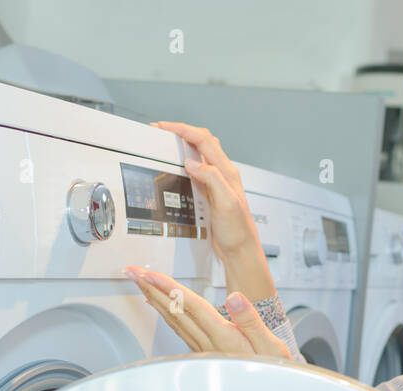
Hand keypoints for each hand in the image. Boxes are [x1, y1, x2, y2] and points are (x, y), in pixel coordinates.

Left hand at [124, 265, 290, 359]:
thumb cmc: (276, 372)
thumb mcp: (272, 347)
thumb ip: (251, 321)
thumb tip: (234, 298)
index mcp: (225, 338)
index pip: (191, 307)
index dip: (169, 288)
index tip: (150, 274)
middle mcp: (209, 344)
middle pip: (175, 311)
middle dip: (151, 289)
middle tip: (132, 272)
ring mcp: (204, 349)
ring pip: (173, 319)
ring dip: (155, 298)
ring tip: (141, 282)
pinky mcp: (204, 352)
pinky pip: (179, 329)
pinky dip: (166, 313)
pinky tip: (160, 305)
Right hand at [149, 121, 257, 261]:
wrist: (240, 251)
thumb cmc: (238, 231)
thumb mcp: (226, 203)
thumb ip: (212, 179)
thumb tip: (193, 162)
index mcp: (227, 172)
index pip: (203, 140)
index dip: (183, 130)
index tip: (164, 127)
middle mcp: (223, 174)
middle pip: (202, 141)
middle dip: (182, 131)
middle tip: (162, 131)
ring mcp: (217, 183)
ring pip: (200, 154)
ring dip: (183, 144)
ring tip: (167, 143)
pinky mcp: (211, 194)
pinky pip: (197, 171)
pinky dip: (184, 163)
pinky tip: (176, 168)